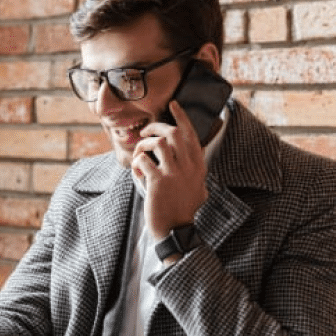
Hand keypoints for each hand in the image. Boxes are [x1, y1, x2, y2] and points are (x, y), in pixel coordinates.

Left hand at [131, 101, 208, 238]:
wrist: (176, 230)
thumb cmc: (184, 210)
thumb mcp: (199, 189)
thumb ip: (197, 172)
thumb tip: (198, 158)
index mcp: (198, 166)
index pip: (191, 134)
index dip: (181, 116)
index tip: (173, 104)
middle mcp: (189, 166)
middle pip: (172, 133)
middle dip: (156, 127)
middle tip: (145, 131)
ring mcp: (174, 174)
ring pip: (158, 142)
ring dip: (143, 145)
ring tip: (139, 154)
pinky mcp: (158, 182)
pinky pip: (143, 161)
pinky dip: (136, 163)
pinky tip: (137, 174)